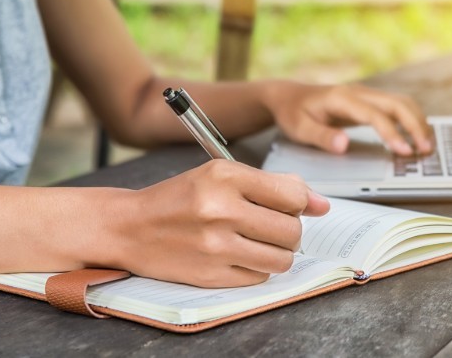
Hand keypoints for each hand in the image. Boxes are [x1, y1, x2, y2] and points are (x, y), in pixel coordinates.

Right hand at [106, 160, 329, 287]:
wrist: (130, 227)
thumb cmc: (181, 197)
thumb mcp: (220, 175)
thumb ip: (273, 186)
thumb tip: (322, 204)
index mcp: (224, 176)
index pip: (292, 195)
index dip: (302, 203)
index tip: (293, 206)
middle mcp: (220, 210)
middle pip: (291, 230)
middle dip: (290, 230)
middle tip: (272, 225)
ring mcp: (215, 246)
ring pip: (281, 259)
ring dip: (278, 252)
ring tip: (259, 241)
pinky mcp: (211, 275)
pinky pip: (260, 277)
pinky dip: (257, 268)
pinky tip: (240, 255)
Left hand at [262, 81, 432, 155]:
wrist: (288, 95)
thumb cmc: (293, 113)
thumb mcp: (299, 129)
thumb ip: (322, 137)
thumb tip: (345, 145)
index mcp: (341, 98)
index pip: (374, 114)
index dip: (392, 132)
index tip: (404, 151)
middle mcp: (358, 92)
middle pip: (396, 103)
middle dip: (415, 125)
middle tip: (426, 150)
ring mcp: (365, 94)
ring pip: (401, 102)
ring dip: (417, 121)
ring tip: (427, 146)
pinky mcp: (369, 101)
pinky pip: (396, 106)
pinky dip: (411, 119)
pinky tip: (416, 137)